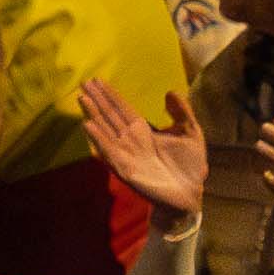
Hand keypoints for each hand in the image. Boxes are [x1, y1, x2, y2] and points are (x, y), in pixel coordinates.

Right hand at [76, 76, 209, 226]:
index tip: (97, 80)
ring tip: (82, 98)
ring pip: (105, 130)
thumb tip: (170, 91)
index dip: (110, 95)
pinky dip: (97, 138)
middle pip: (110, 116)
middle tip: (83, 82)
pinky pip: (108, 151)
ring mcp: (125, 153)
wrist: (190, 193)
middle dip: (97, 100)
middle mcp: (130, 140)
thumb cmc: (190, 166)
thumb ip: (182, 112)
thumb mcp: (191, 133)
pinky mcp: (124, 168)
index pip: (122, 109)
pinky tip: (88, 125)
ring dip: (93, 114)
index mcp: (144, 130)